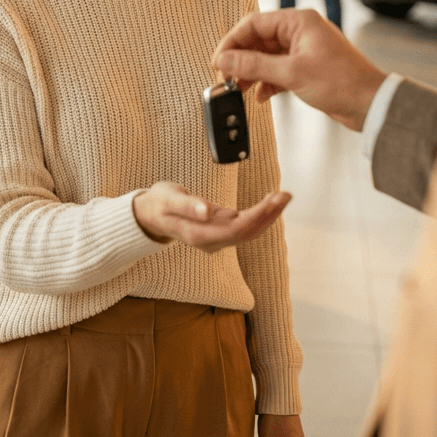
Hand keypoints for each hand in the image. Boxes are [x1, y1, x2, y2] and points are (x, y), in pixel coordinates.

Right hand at [132, 181, 289, 252]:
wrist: (150, 215)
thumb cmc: (159, 203)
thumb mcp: (169, 199)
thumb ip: (188, 205)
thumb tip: (207, 212)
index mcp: (200, 235)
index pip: (238, 229)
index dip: (259, 215)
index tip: (274, 200)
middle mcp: (211, 241)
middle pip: (248, 232)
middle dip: (269, 214)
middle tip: (286, 195)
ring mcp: (216, 238)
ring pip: (249, 231)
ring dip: (267, 215)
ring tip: (283, 197)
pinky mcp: (219, 231)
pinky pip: (244, 226)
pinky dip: (259, 215)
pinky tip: (268, 204)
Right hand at [212, 8, 386, 130]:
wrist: (370, 104)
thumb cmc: (343, 82)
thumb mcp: (292, 73)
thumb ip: (254, 66)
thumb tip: (225, 61)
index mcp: (299, 22)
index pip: (254, 24)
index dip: (232, 42)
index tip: (219, 60)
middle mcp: (300, 32)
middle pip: (258, 40)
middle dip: (240, 60)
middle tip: (226, 77)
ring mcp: (303, 50)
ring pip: (266, 57)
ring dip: (251, 72)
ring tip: (239, 88)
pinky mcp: (306, 68)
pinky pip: (277, 70)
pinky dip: (266, 82)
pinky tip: (261, 95)